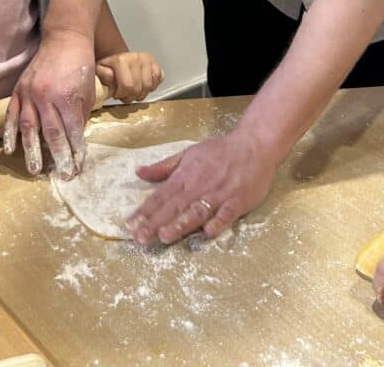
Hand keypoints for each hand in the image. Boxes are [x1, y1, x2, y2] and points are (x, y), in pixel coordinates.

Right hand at [4, 30, 95, 177]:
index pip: (71, 131)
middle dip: (58, 157)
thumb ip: (80, 116)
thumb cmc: (80, 65)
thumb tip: (74, 140)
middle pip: (51, 134)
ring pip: (29, 128)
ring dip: (32, 152)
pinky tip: (10, 149)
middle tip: (61, 176)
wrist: (65, 39)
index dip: (75, 151)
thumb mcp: (88, 91)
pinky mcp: (18, 90)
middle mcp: (46, 96)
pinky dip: (10, 133)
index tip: (77, 167)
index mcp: (66, 96)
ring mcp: (29, 93)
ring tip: (35, 170)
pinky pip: (12, 115)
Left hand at [95, 51, 163, 101]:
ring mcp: (147, 60)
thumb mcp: (99, 70)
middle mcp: (136, 57)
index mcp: (121, 60)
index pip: (128, 86)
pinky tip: (143, 86)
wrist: (119, 60)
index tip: (117, 94)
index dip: (122, 95)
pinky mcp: (155, 63)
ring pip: (149, 87)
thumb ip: (102, 74)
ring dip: (140, 94)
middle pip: (138, 89)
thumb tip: (112, 78)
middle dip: (130, 97)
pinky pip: (158, 79)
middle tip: (124, 95)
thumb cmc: (109, 68)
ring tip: (133, 91)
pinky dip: (151, 87)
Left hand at [126, 131, 277, 244]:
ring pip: (197, 211)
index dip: (145, 211)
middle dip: (156, 223)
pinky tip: (207, 233)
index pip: (161, 196)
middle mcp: (199, 186)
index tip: (130, 225)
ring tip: (164, 236)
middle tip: (140, 238)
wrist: (253, 145)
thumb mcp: (188, 153)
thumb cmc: (219, 151)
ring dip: (181, 224)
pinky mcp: (238, 200)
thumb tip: (139, 172)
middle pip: (174, 206)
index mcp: (186, 176)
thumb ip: (164, 167)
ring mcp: (219, 194)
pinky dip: (217, 222)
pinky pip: (227, 214)